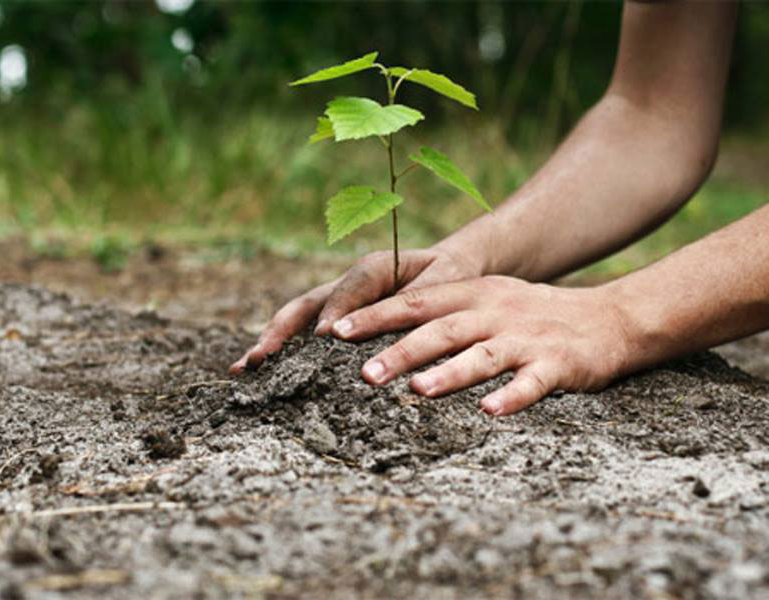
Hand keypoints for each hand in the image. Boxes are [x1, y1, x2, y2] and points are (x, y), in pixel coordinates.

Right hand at [229, 246, 481, 373]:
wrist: (448, 268)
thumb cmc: (449, 276)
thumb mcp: (445, 282)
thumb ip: (421, 299)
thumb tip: (396, 328)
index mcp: (374, 268)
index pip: (349, 290)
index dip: (335, 312)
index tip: (323, 339)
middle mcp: (348, 284)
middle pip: (306, 305)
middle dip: (281, 331)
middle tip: (259, 358)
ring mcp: (338, 302)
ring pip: (298, 319)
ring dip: (271, 342)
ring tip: (244, 368)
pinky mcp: (337, 318)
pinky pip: (306, 332)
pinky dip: (284, 350)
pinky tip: (262, 373)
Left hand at [328, 276, 631, 414]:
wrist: (608, 317)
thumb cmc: (533, 314)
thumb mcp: (488, 300)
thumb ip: (443, 310)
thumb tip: (383, 332)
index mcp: (474, 294)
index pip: (416, 301)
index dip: (375, 315)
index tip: (336, 331)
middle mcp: (496, 311)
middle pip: (442, 329)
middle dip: (401, 350)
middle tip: (364, 373)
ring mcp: (527, 337)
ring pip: (483, 355)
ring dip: (450, 373)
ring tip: (418, 391)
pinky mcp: (558, 364)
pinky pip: (531, 382)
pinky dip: (511, 397)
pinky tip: (489, 412)